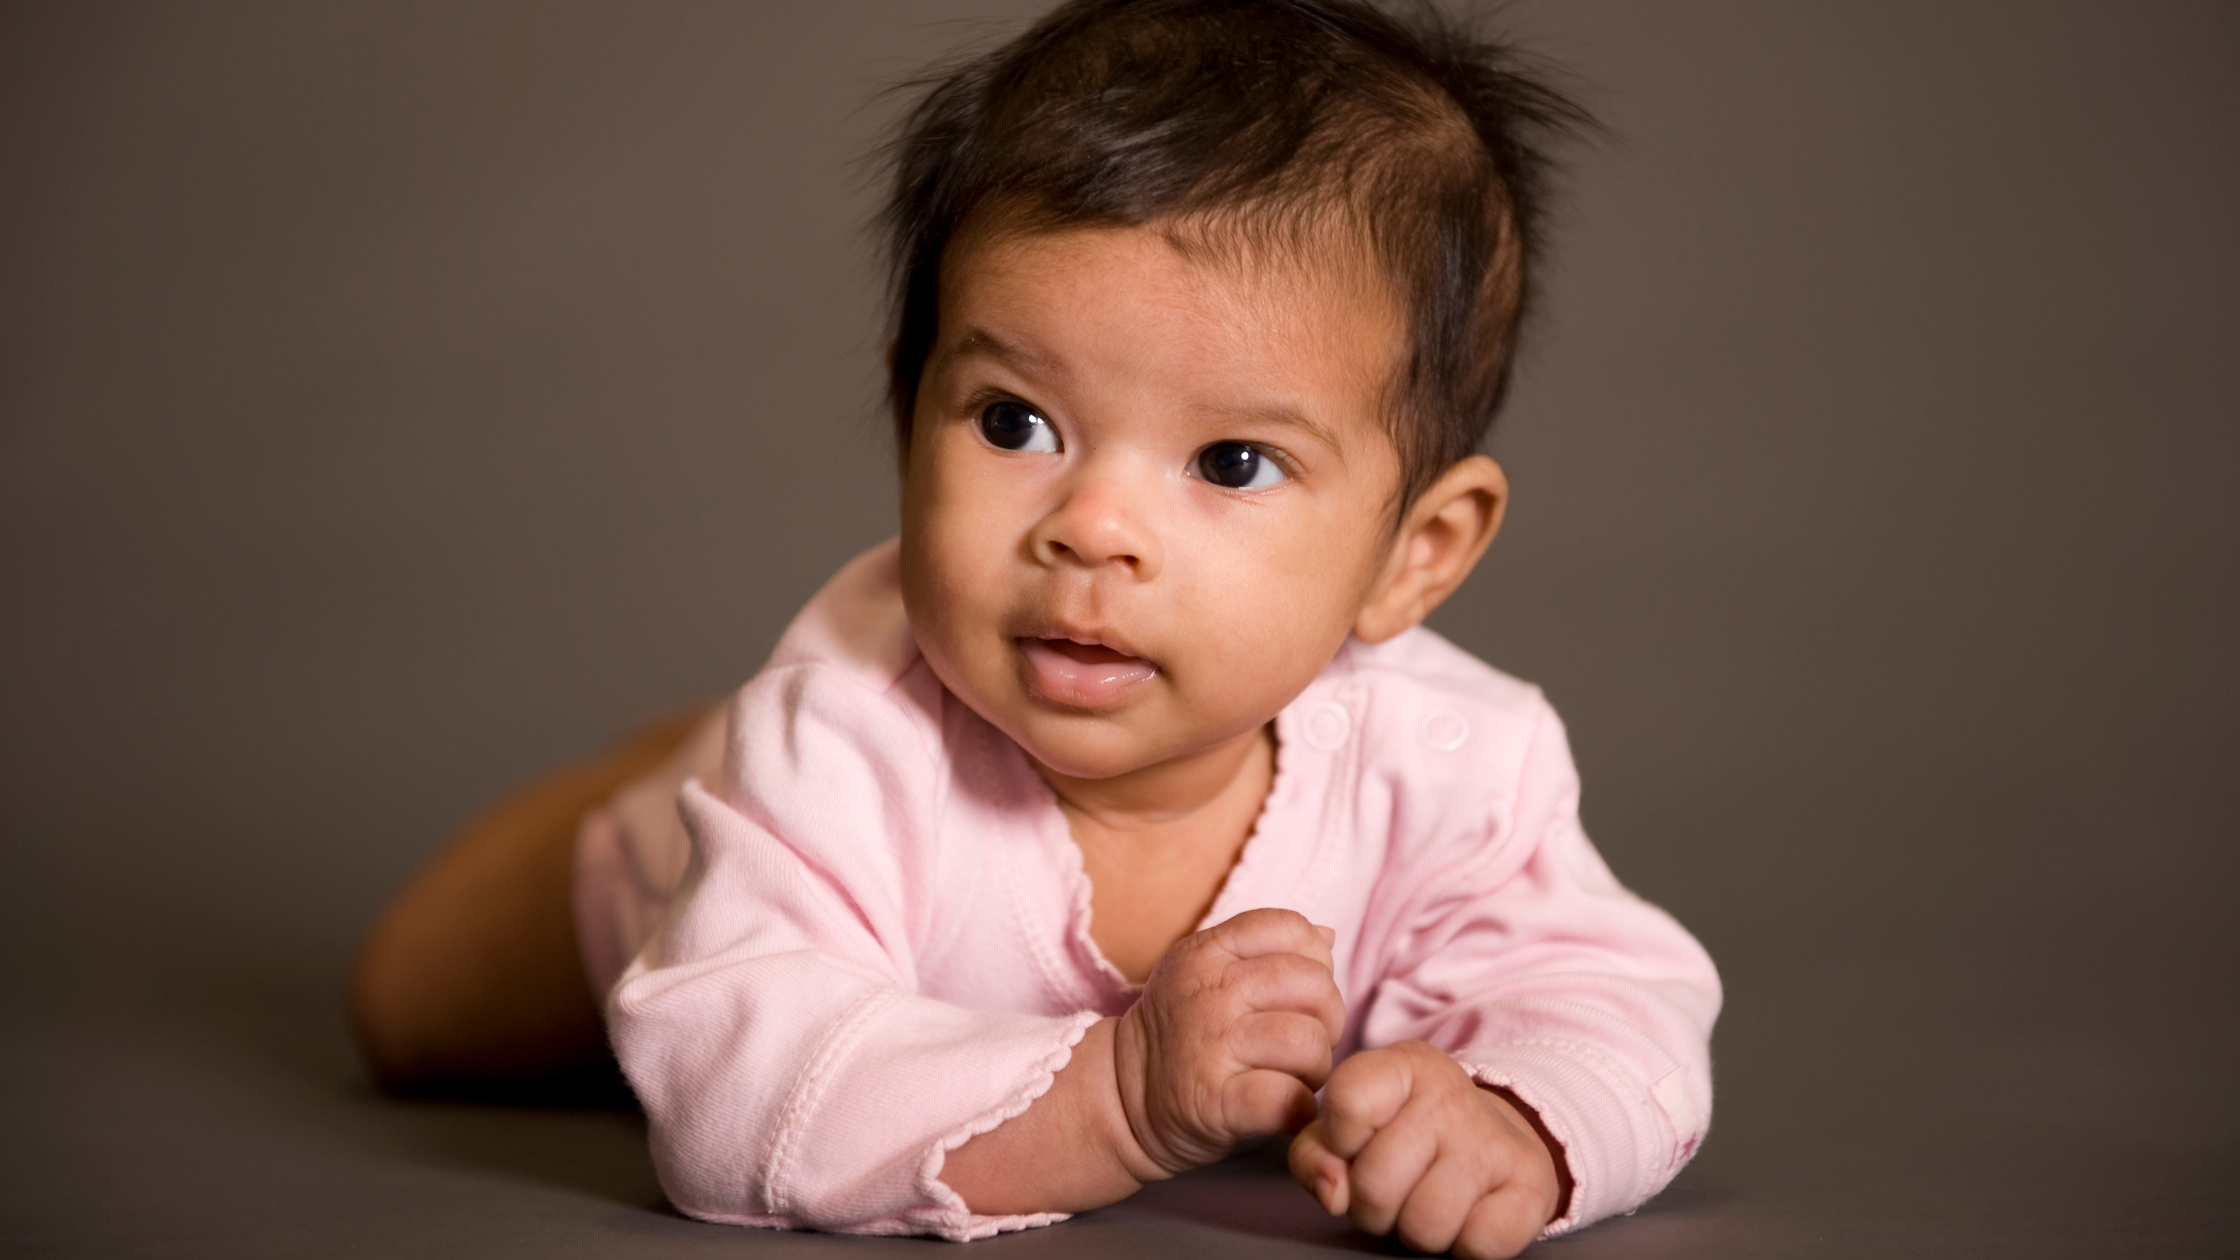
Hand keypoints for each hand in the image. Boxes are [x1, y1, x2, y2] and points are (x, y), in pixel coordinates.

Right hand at [1111, 908, 1345, 1177]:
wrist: (1121, 1098)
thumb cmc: (1181, 1034)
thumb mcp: (1206, 973)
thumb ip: (1265, 951)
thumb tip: (1326, 936)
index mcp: (1208, 952)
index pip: (1291, 928)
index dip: (1315, 962)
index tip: (1299, 996)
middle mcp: (1209, 991)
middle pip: (1314, 985)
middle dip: (1326, 1019)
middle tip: (1303, 1044)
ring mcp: (1211, 1045)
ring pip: (1310, 1042)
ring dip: (1315, 1068)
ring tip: (1291, 1077)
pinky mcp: (1215, 1101)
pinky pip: (1289, 1098)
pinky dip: (1299, 1109)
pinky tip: (1283, 1108)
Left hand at [1288, 1040, 1565, 1258]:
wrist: (1497, 1143)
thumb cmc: (1406, 1139)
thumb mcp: (1350, 1130)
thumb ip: (1316, 1153)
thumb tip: (1333, 1190)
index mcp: (1402, 1066)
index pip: (1346, 1100)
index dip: (1341, 1141)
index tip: (1357, 1144)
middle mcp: (1451, 1094)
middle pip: (1375, 1183)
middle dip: (1374, 1204)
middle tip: (1397, 1186)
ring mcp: (1495, 1138)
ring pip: (1425, 1224)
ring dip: (1418, 1229)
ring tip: (1429, 1200)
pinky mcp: (1533, 1185)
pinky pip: (1478, 1244)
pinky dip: (1467, 1244)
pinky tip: (1470, 1215)